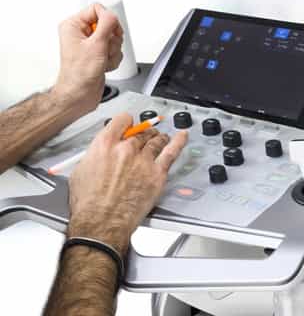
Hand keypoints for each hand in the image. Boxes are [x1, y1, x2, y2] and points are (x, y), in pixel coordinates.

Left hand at [53, 4, 124, 113]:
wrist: (80, 94)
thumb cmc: (79, 74)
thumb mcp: (96, 44)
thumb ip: (107, 24)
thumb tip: (112, 14)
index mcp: (73, 25)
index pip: (97, 9)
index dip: (107, 20)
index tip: (109, 32)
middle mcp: (80, 33)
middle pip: (109, 24)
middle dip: (112, 39)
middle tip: (104, 49)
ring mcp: (90, 43)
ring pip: (114, 37)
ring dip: (113, 51)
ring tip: (102, 59)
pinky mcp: (98, 53)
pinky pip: (114, 49)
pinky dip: (113, 58)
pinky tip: (104, 65)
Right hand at [66, 113, 186, 254]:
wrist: (101, 223)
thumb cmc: (88, 204)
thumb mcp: (81, 171)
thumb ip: (95, 155)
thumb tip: (100, 152)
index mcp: (105, 145)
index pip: (122, 120)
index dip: (127, 122)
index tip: (129, 125)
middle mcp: (126, 149)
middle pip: (141, 132)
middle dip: (143, 133)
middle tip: (144, 136)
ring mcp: (144, 160)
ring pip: (156, 140)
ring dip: (158, 138)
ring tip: (160, 138)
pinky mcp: (157, 173)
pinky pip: (172, 152)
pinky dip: (178, 142)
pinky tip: (182, 136)